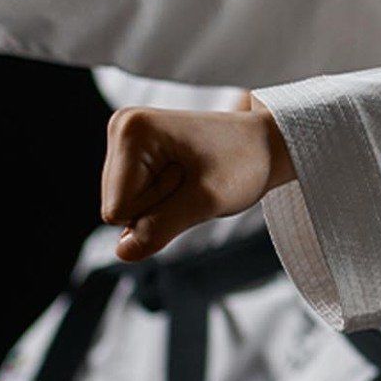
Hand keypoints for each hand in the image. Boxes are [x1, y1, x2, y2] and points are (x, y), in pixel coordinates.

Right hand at [101, 101, 295, 260]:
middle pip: (117, 208)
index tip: (193, 180)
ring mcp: (125, 140)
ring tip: (194, 176)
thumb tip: (122, 253)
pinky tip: (186, 177)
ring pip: (125, 206)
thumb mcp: (207, 201)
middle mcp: (122, 128)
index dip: (159, 209)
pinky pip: (135, 199)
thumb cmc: (244, 164)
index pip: (117, 210)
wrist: (264, 144)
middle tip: (197, 180)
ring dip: (163, 202)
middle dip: (160, 205)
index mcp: (132, 130)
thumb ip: (161, 228)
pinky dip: (163, 197)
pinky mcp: (134, 153)